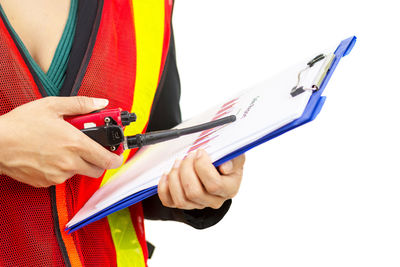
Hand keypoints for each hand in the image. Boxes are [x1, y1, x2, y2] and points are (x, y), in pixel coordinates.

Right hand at [0, 96, 123, 187]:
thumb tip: (101, 103)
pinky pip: (61, 177)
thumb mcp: (52, 106)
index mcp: (76, 144)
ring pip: (78, 172)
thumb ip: (81, 105)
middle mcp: (69, 163)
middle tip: (93, 148)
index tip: (118, 153)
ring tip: (64, 146)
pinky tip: (50, 155)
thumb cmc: (21, 124)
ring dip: (78, 162)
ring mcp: (57, 175)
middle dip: (100, 160)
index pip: (108, 159)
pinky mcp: (46, 182)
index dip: (117, 157)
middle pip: (97, 170)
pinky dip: (62, 168)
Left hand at [158, 149, 244, 209]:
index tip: (200, 151)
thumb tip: (225, 167)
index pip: (214, 185)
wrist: (217, 168)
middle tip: (188, 155)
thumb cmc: (225, 160)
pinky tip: (167, 173)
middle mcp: (215, 200)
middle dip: (186, 170)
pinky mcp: (184, 204)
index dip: (203, 167)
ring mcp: (198, 204)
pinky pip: (169, 201)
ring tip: (178, 162)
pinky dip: (164, 187)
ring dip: (175, 177)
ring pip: (181, 200)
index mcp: (230, 188)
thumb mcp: (234, 156)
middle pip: (194, 192)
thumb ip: (234, 159)